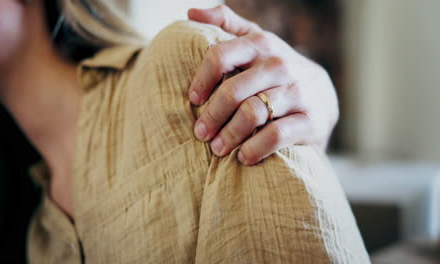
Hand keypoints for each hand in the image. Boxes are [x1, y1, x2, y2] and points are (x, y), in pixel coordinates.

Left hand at [187, 5, 338, 164]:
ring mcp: (297, 92)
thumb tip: (191, 12)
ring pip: (252, 114)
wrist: (323, 99)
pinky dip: (254, 149)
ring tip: (217, 149)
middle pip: (233, 91)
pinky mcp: (310, 120)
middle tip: (200, 133)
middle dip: (211, 116)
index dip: (201, 80)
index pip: (220, 56)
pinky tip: (243, 157)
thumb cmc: (277, 72)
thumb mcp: (257, 42)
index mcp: (262, 44)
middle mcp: (280, 65)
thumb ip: (227, 24)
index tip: (193, 99)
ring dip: (229, 135)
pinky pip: (275, 136)